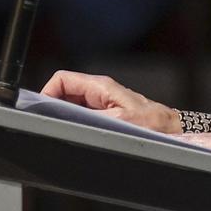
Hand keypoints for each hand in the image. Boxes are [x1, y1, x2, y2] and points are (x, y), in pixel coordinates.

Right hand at [41, 70, 180, 134]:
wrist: (169, 129)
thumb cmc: (150, 124)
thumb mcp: (118, 122)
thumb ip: (90, 118)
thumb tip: (68, 118)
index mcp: (100, 86)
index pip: (62, 79)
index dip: (47, 93)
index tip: (42, 111)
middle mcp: (99, 90)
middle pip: (63, 90)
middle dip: (52, 105)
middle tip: (49, 124)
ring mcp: (101, 100)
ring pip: (70, 101)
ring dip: (63, 114)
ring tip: (62, 129)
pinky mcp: (105, 110)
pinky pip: (81, 111)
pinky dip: (73, 119)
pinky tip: (76, 132)